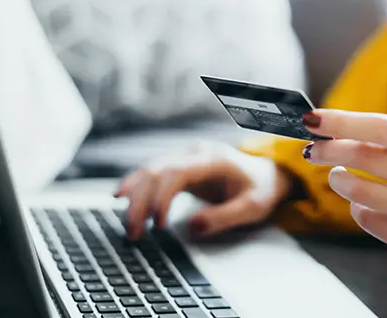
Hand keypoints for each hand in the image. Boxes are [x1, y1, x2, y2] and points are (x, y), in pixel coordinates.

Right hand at [114, 143, 292, 239]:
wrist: (266, 175)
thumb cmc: (260, 189)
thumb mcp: (252, 207)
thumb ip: (224, 217)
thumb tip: (191, 227)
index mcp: (213, 159)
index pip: (176, 173)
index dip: (162, 197)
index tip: (157, 225)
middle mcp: (195, 153)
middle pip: (156, 171)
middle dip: (140, 202)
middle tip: (134, 233)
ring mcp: (185, 157)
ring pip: (149, 171)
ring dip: (134, 197)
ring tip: (128, 225)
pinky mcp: (180, 167)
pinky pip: (152, 174)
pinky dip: (136, 187)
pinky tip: (121, 197)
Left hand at [301, 110, 386, 309]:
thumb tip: (333, 130)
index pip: (384, 127)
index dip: (343, 121)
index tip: (312, 119)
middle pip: (366, 156)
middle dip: (330, 150)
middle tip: (313, 150)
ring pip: (361, 191)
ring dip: (339, 181)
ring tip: (338, 177)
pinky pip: (368, 219)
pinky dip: (357, 209)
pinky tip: (364, 204)